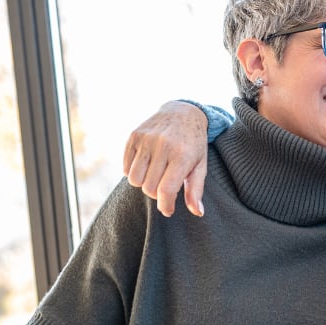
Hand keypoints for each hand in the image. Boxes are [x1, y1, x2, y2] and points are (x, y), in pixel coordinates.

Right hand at [123, 101, 209, 216]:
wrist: (183, 112)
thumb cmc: (193, 144)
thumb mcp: (200, 166)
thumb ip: (196, 190)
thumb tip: (197, 212)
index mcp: (182, 155)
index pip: (165, 191)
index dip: (165, 206)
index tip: (168, 210)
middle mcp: (163, 145)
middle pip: (148, 188)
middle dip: (155, 193)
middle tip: (164, 185)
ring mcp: (146, 139)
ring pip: (134, 180)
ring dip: (143, 183)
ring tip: (154, 175)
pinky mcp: (134, 136)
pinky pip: (125, 167)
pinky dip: (133, 171)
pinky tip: (145, 165)